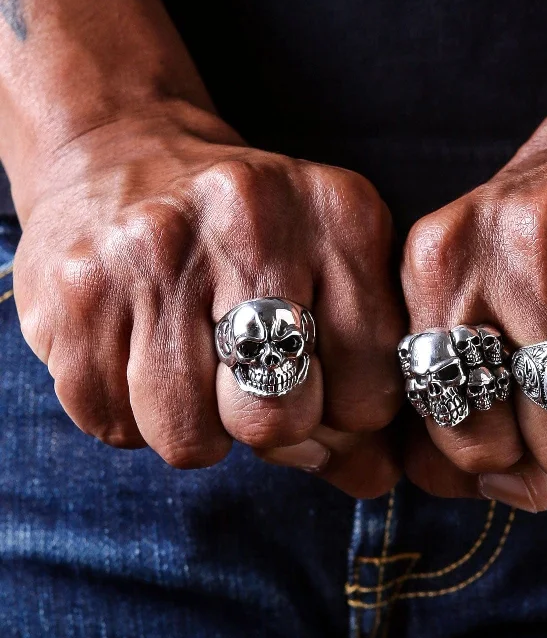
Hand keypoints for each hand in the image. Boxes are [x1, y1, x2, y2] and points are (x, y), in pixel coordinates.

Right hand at [14, 103, 405, 496]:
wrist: (124, 157)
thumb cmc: (246, 235)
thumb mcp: (327, 271)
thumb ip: (363, 376)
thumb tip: (377, 480)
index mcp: (340, 214)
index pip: (371, 390)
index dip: (347, 416)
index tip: (322, 389)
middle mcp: (251, 221)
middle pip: (280, 418)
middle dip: (271, 426)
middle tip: (252, 382)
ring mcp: (156, 253)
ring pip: (190, 436)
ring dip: (197, 424)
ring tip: (194, 362)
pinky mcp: (78, 290)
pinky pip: (114, 425)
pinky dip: (133, 415)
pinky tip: (139, 353)